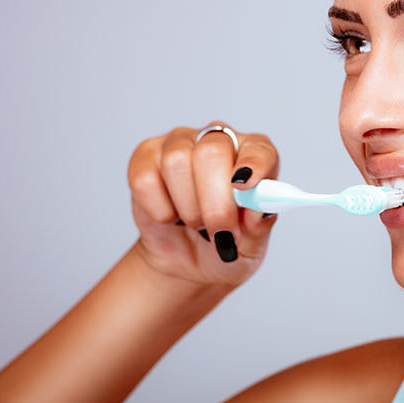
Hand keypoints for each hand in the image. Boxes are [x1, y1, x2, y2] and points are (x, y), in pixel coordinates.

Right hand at [126, 122, 280, 288]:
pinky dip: (159, 210)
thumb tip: (259, 210)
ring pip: (176, 161)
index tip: (244, 188)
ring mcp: (178, 144)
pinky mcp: (145, 158)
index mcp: (253, 154)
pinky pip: (145, 180)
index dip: (254, 165)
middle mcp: (216, 140)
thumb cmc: (225, 242)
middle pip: (212, 151)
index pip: (259, 148)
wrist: (187, 262)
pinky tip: (170, 217)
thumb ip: (259, 224)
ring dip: (188, 207)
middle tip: (220, 233)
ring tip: (196, 224)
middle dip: (215, 201)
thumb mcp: (251, 245)